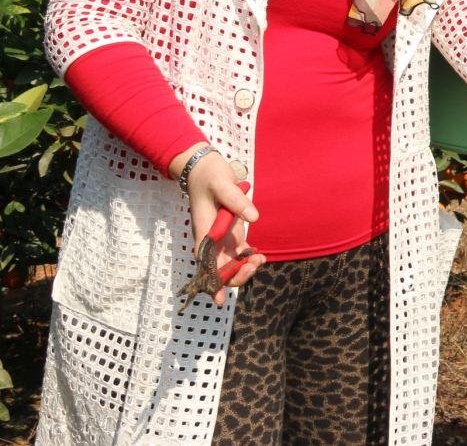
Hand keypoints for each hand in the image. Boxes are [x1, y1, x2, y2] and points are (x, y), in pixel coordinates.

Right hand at [178, 150, 266, 303]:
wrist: (206, 168)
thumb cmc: (210, 176)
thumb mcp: (223, 184)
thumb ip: (236, 201)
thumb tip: (254, 218)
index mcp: (205, 233)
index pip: (206, 264)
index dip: (212, 283)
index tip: (220, 298)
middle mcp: (212, 240)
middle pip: (220, 270)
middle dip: (236, 275)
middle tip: (254, 264)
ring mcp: (221, 238)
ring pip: (230, 265)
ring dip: (244, 269)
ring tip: (260, 259)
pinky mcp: (230, 233)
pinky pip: (239, 254)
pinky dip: (249, 259)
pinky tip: (260, 256)